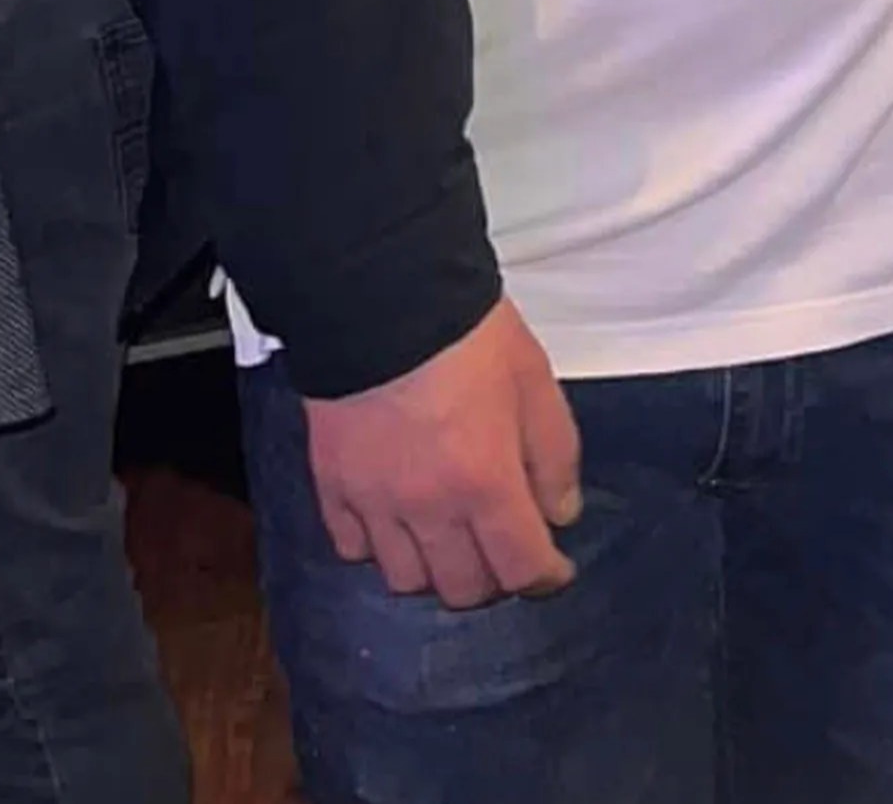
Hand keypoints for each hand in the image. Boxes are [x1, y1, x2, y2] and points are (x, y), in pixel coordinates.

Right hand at [303, 298, 583, 610]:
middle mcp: (427, 509)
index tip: (554, 571)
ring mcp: (373, 504)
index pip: (519, 567)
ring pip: (404, 579)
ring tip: (451, 540)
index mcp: (485, 483)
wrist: (384, 305)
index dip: (545, 578)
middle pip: (461, 588)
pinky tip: (396, 523)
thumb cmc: (472, 338)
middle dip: (492, 579)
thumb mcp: (536, 384)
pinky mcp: (332, 488)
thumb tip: (560, 513)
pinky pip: (352, 549)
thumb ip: (554, 456)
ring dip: (435, 569)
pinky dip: (378, 547)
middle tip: (504, 550)